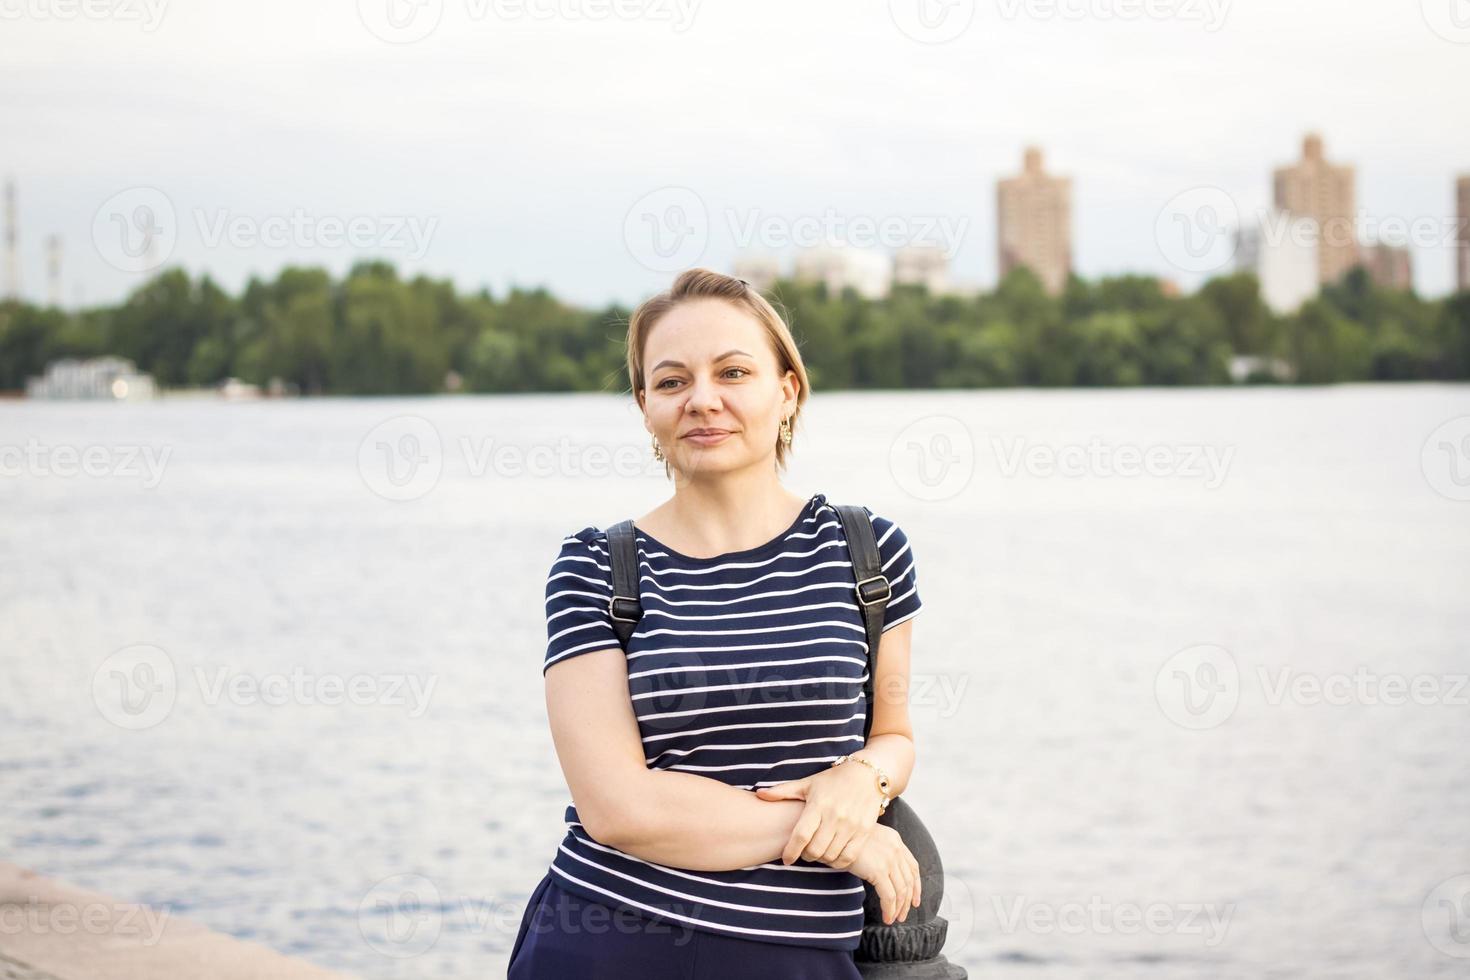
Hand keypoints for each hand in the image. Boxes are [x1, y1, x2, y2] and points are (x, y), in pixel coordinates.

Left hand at [756, 761, 885, 869]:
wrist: (867, 774)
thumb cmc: (833, 779)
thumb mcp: (808, 783)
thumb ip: (783, 791)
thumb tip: (759, 794)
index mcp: (818, 804)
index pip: (800, 835)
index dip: (791, 851)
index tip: (786, 859)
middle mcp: (835, 816)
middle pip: (815, 850)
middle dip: (806, 856)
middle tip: (804, 852)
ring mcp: (851, 825)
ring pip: (830, 855)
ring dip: (821, 859)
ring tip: (818, 852)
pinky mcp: (865, 831)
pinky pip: (848, 857)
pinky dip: (838, 861)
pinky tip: (833, 855)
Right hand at [846, 823, 922, 924]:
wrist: (832, 835)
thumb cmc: (843, 839)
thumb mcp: (867, 839)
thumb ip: (879, 851)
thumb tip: (882, 873)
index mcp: (894, 839)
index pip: (913, 866)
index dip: (916, 886)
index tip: (915, 900)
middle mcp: (895, 848)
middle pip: (909, 880)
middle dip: (907, 901)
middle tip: (903, 915)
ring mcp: (889, 859)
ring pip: (901, 891)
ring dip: (899, 908)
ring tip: (893, 919)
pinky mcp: (878, 870)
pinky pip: (889, 896)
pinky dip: (890, 909)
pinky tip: (887, 917)